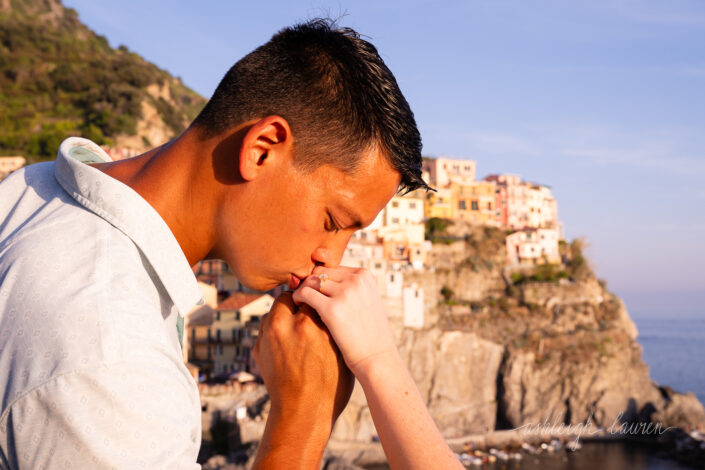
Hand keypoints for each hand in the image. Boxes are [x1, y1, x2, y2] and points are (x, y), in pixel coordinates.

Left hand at [252, 292, 353, 468]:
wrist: (303, 414)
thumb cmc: (331, 384)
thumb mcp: (341, 350)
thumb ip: (333, 324)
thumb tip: (333, 304)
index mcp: (309, 324)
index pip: (311, 293)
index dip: (318, 297)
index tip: (323, 302)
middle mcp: (285, 326)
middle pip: (288, 297)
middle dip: (298, 302)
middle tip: (308, 311)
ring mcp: (268, 337)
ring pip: (274, 311)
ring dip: (285, 315)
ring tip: (298, 328)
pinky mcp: (258, 349)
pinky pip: (266, 329)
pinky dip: (276, 331)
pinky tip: (289, 343)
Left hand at [292, 266, 398, 375]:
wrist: (377, 358)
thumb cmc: (370, 335)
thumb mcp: (368, 302)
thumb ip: (353, 289)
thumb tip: (329, 282)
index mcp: (364, 275)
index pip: (333, 269)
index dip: (322, 281)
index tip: (316, 293)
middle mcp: (356, 280)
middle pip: (320, 272)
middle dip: (310, 284)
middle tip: (304, 298)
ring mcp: (344, 293)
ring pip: (311, 281)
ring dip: (302, 290)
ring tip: (300, 303)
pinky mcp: (332, 308)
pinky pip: (305, 294)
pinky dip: (297, 298)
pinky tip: (297, 308)